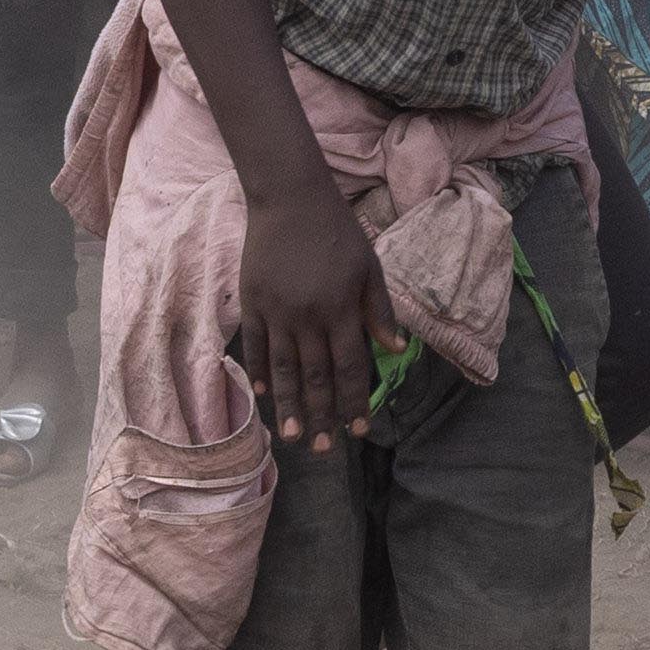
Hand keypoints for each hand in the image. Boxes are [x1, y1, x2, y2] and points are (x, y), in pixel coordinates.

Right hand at [229, 184, 392, 458]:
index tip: (359, 429)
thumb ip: (379, 311)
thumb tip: (396, 349)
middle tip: (325, 449)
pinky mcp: (253, 303)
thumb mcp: (369, 267)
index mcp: (342, 309)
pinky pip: (258, 346)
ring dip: (289, 407)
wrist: (289, 200)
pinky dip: (261, 371)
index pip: (351, 366)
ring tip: (292, 438)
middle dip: (322, 416)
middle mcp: (309, 316)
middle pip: (316, 377)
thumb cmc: (337, 232)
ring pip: (285, 370)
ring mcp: (277, 312)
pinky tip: (265, 396)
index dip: (355, 400)